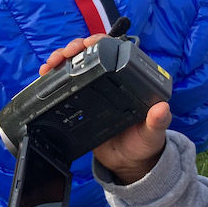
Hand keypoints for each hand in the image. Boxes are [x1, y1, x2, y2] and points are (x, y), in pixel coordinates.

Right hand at [40, 35, 169, 184]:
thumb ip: (157, 122)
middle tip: (66, 53)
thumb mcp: (152, 134)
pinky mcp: (80, 101)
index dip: (101, 42)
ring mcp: (94, 89)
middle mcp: (111, 80)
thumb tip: (162, 108)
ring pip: (75, 65)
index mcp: (131, 81)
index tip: (90, 43)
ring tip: (52, 62)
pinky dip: (54, 75)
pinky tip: (45, 73)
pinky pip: (66, 83)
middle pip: (91, 54)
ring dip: (61, 58)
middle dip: (76, 47)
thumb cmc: (144, 145)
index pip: (116, 51)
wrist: (125, 163)